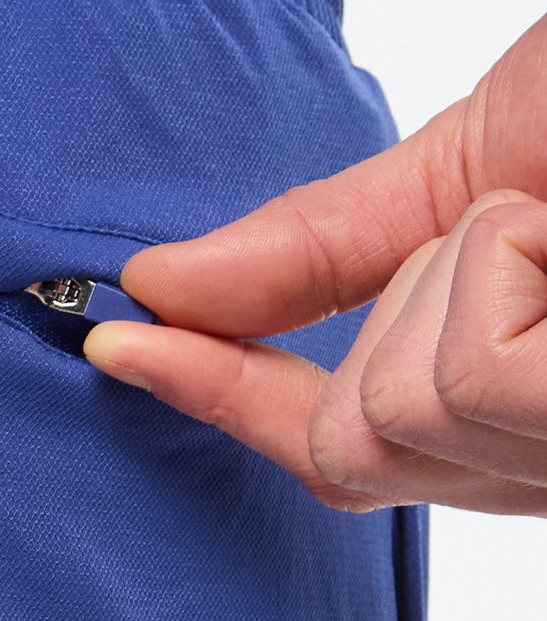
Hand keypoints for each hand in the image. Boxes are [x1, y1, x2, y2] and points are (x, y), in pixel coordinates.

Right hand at [86, 14, 546, 512]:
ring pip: (394, 415)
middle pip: (347, 451)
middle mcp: (528, 460)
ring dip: (469, 276)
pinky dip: (503, 265)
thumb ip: (315, 244)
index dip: (224, 393)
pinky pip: (455, 381)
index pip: (333, 444)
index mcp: (504, 404)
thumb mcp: (472, 160)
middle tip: (514, 223)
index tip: (114, 341)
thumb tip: (154, 284)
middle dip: (393, 318)